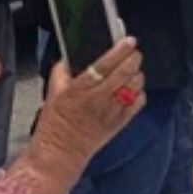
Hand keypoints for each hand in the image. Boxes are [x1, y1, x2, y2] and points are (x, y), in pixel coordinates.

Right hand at [15, 38, 145, 193]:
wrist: (60, 152)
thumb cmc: (55, 123)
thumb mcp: (52, 93)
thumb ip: (62, 71)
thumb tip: (70, 56)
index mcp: (79, 90)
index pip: (104, 65)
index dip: (119, 51)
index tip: (129, 41)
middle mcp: (98, 100)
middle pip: (125, 73)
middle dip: (134, 58)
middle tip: (134, 52)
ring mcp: (112, 111)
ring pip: (135, 85)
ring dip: (137, 74)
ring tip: (132, 70)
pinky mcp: (121, 122)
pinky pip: (139, 102)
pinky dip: (139, 92)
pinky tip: (132, 89)